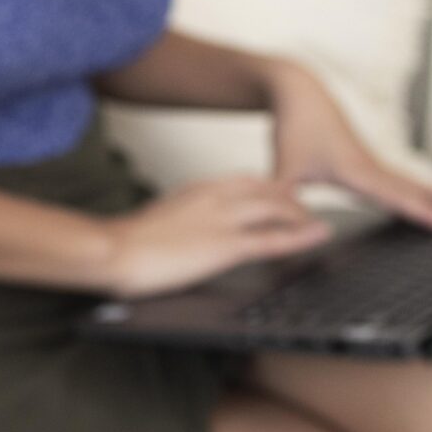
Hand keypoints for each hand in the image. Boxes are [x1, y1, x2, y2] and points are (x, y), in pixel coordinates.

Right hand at [100, 176, 334, 298]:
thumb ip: (179, 221)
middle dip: (292, 199)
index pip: (244, 182)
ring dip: (302, 215)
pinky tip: (318, 236)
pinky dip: (301, 236)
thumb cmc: (125, 243)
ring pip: (277, 208)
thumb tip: (185, 232)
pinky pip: (273, 239)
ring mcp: (222, 220)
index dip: (269, 189)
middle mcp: (214, 197)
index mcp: (196, 191)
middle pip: (267, 189)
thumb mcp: (158, 221)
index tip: (283, 196)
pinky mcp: (225, 246)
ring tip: (319, 223)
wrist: (112, 249)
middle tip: (309, 210)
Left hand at [264, 60, 431, 234]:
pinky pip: (415, 186)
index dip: (424, 213)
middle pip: (428, 189)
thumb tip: (287, 229)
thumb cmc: (293, 128)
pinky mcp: (379, 168)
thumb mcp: (282, 167)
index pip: (397, 196)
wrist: (302, 92)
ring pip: (427, 187)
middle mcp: (377, 168)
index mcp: (357, 170)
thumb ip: (281, 200)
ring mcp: (382, 168)